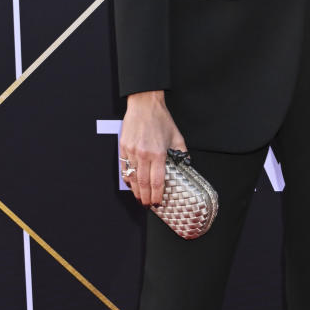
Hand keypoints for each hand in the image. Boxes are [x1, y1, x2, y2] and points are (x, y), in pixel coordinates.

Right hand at [120, 91, 185, 206]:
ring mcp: (131, 151)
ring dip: (136, 190)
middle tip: (148, 205)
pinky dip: (127, 178)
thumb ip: (182, 153)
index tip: (158, 202)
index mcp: (158, 153)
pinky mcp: (123, 147)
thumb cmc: (161, 119)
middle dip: (146, 197)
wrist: (144, 104)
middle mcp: (143, 154)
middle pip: (143, 183)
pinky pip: (124, 167)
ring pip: (132, 177)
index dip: (157, 195)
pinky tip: (131, 184)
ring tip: (140, 198)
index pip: (157, 181)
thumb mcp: (177, 136)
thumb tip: (186, 165)